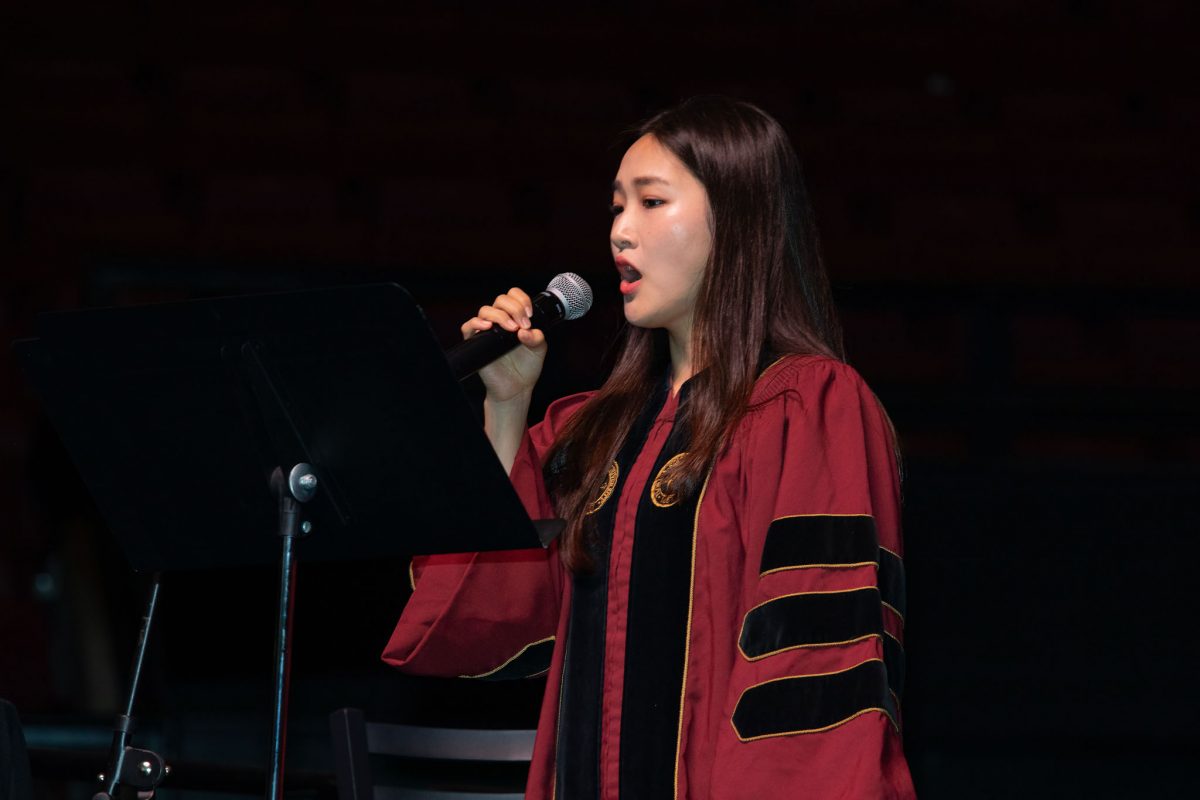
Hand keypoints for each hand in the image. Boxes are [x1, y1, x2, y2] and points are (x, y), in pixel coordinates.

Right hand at [460, 287, 547, 402]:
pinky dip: (476, 323)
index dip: (521, 299)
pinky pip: (468, 326)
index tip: (530, 314)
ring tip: (513, 329)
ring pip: (485, 310)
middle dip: (514, 308)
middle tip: (523, 323)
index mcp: (515, 318)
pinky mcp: (475, 342)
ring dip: (500, 316)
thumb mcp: (539, 349)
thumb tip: (525, 330)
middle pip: (500, 300)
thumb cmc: (526, 367)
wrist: (516, 388)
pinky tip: (489, 328)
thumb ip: (537, 337)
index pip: (513, 296)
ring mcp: (487, 331)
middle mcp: (500, 321)